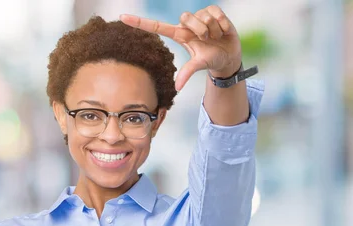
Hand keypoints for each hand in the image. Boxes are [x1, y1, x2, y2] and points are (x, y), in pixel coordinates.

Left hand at [120, 5, 241, 90]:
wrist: (229, 55)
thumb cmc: (210, 59)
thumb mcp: (198, 65)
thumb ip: (187, 73)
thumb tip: (176, 87)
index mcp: (179, 35)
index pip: (157, 26)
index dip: (140, 23)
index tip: (122, 17)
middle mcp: (187, 24)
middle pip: (186, 17)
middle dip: (199, 29)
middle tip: (207, 39)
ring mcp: (199, 16)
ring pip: (202, 15)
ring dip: (213, 29)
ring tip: (216, 36)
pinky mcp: (213, 11)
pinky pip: (215, 12)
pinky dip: (222, 24)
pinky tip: (223, 31)